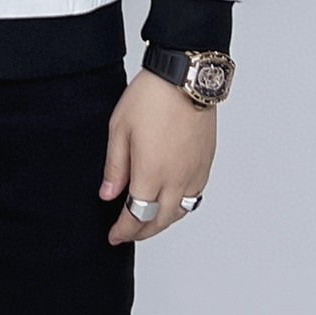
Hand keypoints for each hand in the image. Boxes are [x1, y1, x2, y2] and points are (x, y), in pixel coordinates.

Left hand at [99, 67, 215, 244]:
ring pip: (180, 212)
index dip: (124, 230)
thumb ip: (115, 167)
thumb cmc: (150, 98)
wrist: (184, 78)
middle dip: (142, 232)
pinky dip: (180, 206)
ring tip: (147, 219)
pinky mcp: (206, 163)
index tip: (114, 236)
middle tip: (128, 233)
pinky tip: (170, 200)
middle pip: (160, 221)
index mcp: (152, 173)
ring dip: (163, 221)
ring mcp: (195, 172)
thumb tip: (109, 195)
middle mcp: (177, 179)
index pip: (137, 216)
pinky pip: (195, 196)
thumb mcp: (119, 129)